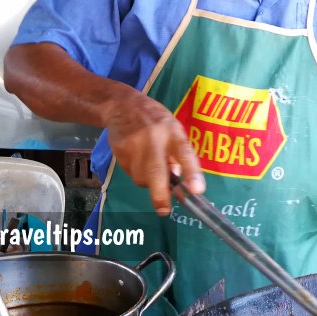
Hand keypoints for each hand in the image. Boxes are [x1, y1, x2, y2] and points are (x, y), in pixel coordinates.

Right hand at [104, 90, 203, 214]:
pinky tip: (135, 158)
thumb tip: (177, 184)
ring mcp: (134, 145)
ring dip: (147, 181)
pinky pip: (130, 173)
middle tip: (164, 210)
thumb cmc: (155, 121)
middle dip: (161, 194)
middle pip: (156, 171)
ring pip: (141, 178)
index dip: (191, 173)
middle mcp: (154, 138)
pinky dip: (136, 172)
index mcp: (173, 132)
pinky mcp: (119, 151)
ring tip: (148, 165)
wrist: (121, 105)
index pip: (184, 153)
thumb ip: (178, 155)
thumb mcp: (173, 130)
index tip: (197, 191)